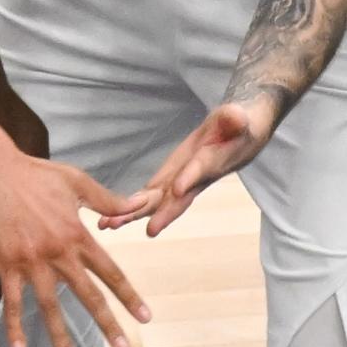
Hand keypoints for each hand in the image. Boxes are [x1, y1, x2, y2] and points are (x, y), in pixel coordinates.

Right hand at [0, 151, 153, 346]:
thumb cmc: (34, 173)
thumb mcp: (75, 181)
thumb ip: (105, 199)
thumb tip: (135, 205)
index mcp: (77, 234)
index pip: (110, 271)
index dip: (129, 295)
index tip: (144, 316)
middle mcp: (57, 253)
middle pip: (87, 295)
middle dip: (107, 324)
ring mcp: (31, 262)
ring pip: (49, 305)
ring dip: (60, 334)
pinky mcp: (5, 264)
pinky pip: (12, 301)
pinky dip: (15, 325)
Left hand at [100, 99, 273, 237]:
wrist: (238, 140)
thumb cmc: (237, 127)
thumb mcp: (237, 118)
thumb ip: (234, 119)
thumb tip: (235, 117)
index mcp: (212, 161)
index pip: (200, 169)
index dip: (190, 178)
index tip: (177, 189)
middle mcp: (194, 179)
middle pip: (176, 198)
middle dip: (161, 213)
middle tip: (148, 230)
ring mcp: (179, 181)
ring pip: (157, 202)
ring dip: (134, 214)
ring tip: (110, 225)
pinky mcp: (168, 179)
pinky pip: (148, 197)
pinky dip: (130, 208)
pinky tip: (108, 220)